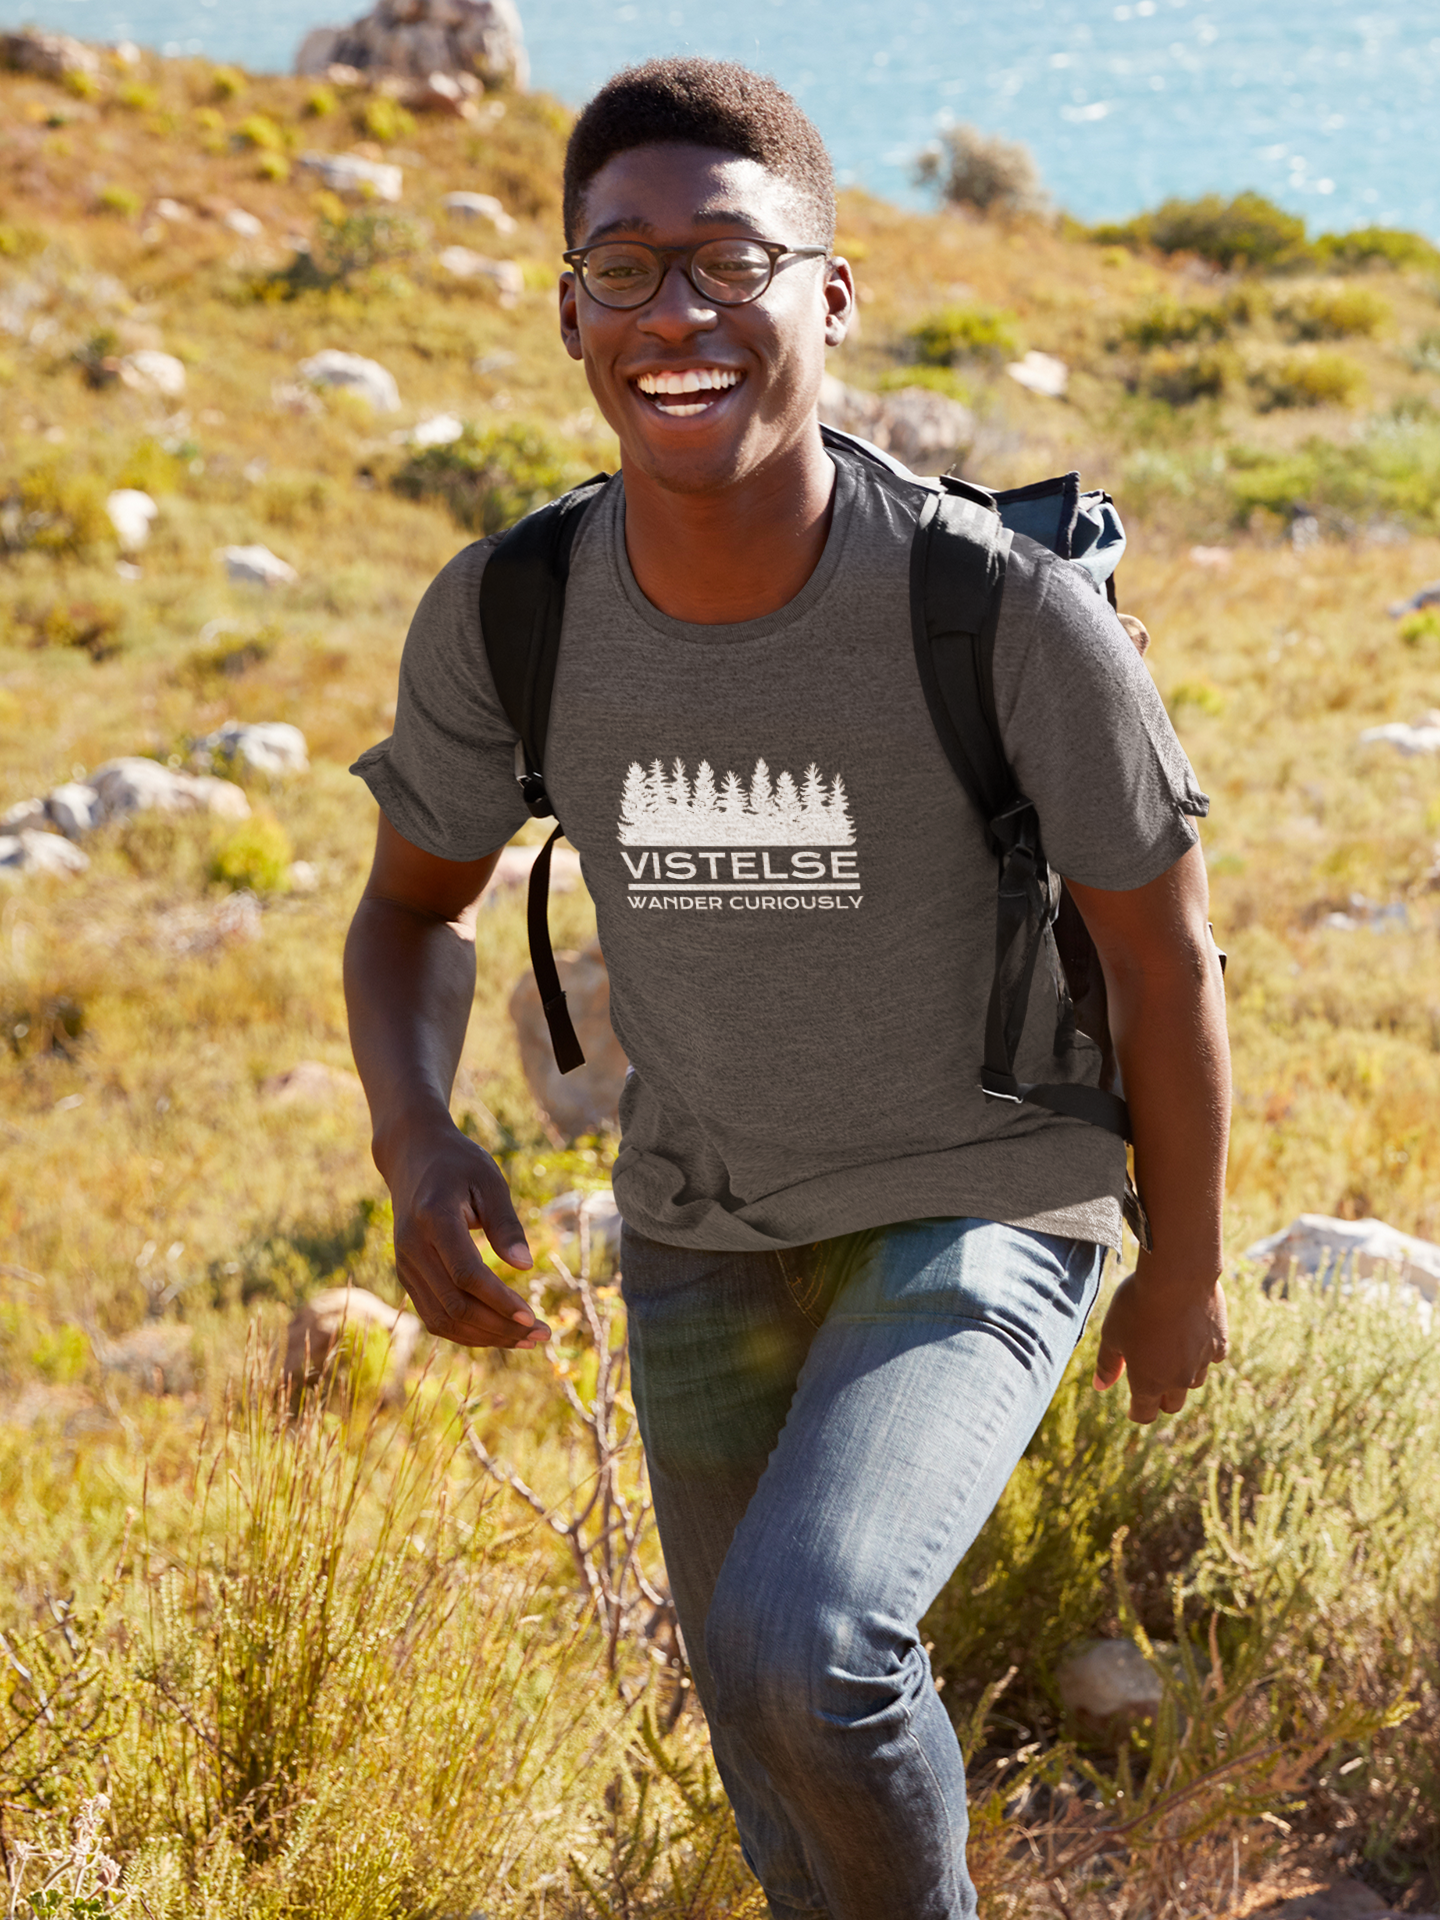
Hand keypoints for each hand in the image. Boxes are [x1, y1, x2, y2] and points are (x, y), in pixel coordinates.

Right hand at [379, 1116, 549, 1351]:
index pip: (466, 1274)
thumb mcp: (490, 1180)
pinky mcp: (407, 1275)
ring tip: (526, 1340)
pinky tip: (498, 1332)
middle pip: (455, 1305)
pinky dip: (466, 1331)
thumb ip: (506, 1222)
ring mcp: (405, 1265)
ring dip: (485, 1337)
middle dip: (499, 1327)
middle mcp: (412, 1247)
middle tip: (541, 1335)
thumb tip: (525, 1265)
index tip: (532, 1317)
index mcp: (433, 1219)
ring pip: (442, 1319)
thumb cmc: (459, 1165)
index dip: (499, 1301)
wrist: (412, 1157)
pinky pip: (434, 1315)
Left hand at [1092, 1267, 1227, 1422]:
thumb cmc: (1137, 1305)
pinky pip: (1212, 1358)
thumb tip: (1100, 1386)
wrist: (1177, 1277)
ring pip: (1194, 1382)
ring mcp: (1202, 1363)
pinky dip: (1202, 1353)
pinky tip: (1194, 1338)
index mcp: (1149, 1382)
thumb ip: (1107, 1364)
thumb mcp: (1112, 1333)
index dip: (1137, 1412)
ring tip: (1170, 1357)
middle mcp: (1178, 1379)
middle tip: (1153, 1389)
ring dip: (1182, 1376)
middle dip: (1162, 1400)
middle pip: (1172, 1404)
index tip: (1133, 1409)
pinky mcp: (1220, 1344)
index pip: (1144, 1413)